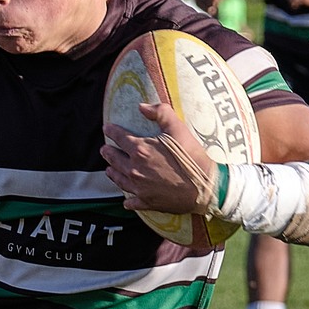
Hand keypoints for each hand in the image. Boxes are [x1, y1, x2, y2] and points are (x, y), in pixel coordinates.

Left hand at [99, 102, 219, 215]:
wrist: (204, 186)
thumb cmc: (192, 157)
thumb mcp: (179, 128)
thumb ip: (161, 113)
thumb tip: (142, 106)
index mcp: (140, 150)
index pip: (120, 138)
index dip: (112, 131)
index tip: (107, 128)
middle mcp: (135, 169)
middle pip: (115, 159)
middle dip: (108, 153)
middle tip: (104, 149)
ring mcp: (139, 187)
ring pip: (119, 180)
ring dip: (113, 173)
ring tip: (108, 169)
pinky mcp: (147, 202)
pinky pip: (132, 201)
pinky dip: (128, 200)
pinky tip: (126, 201)